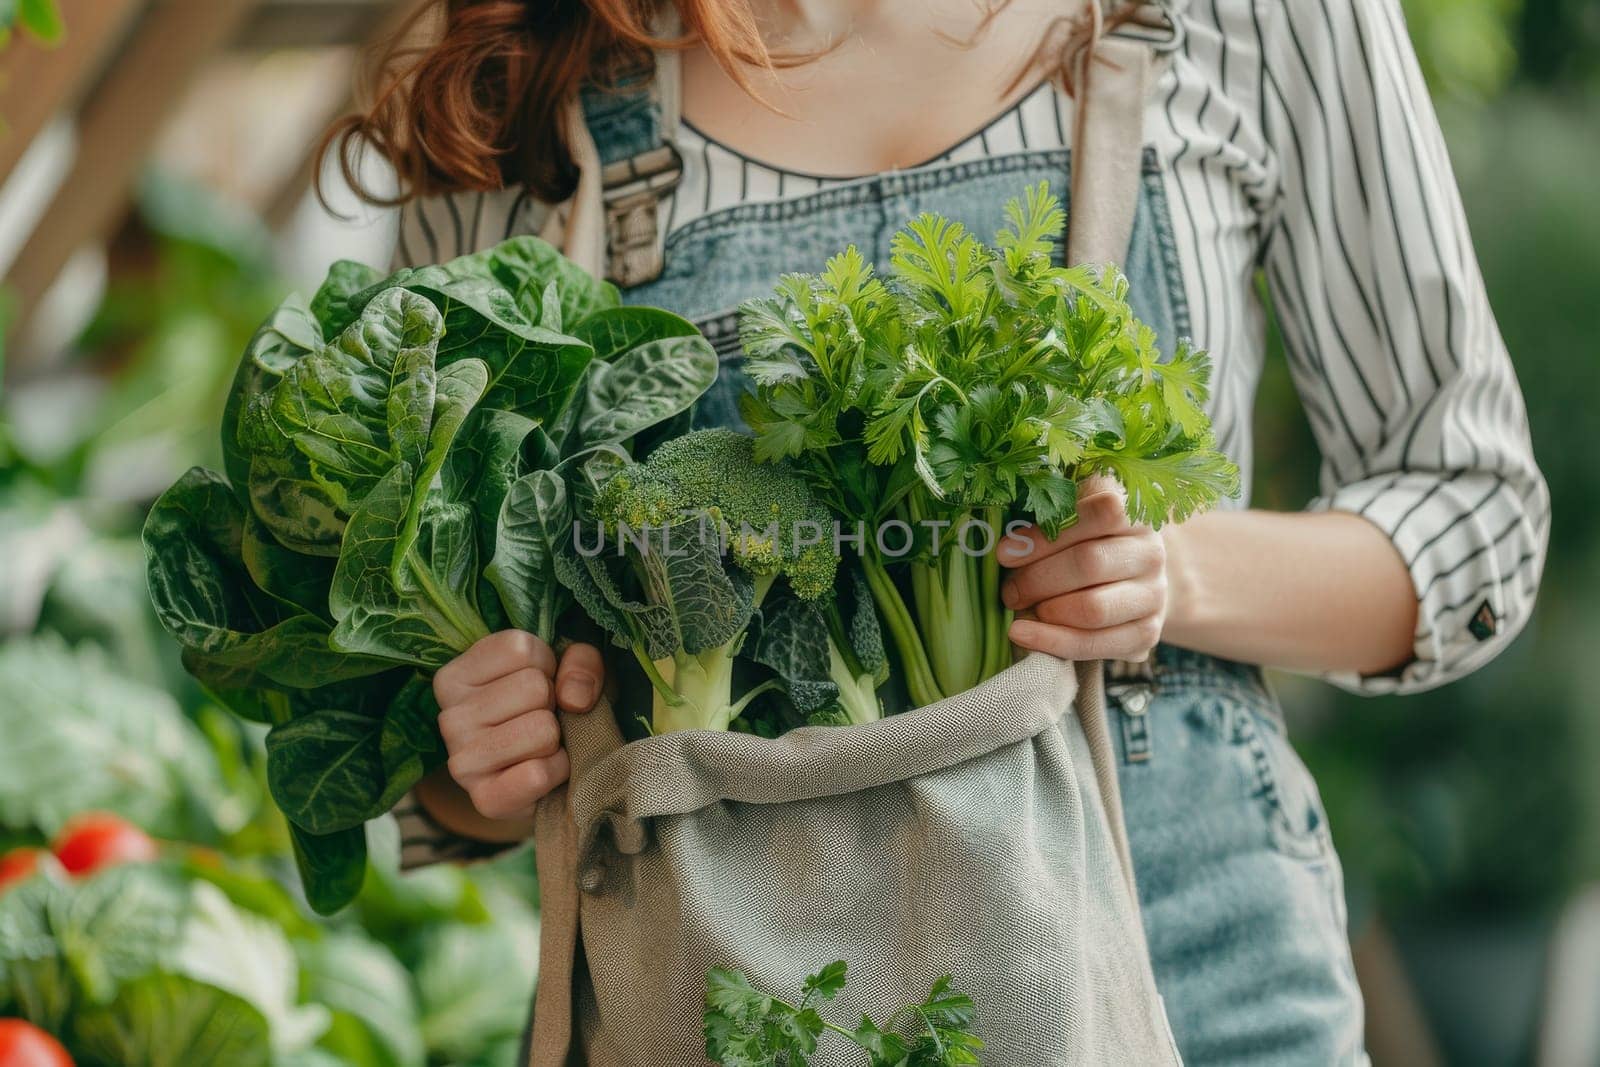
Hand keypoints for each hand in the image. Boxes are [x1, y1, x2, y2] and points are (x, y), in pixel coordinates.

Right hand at [430, 631, 604, 823]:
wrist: (552, 779)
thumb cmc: (556, 711)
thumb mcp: (571, 669)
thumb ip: (582, 662)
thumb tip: (574, 699)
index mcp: (457, 676)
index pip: (520, 648)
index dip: (548, 665)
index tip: (539, 684)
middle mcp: (449, 717)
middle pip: (534, 687)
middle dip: (553, 704)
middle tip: (541, 720)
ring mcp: (462, 761)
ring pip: (541, 729)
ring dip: (557, 738)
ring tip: (542, 745)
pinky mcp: (484, 800)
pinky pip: (539, 774)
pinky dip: (559, 770)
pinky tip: (547, 771)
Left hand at [998, 476, 1168, 661]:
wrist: (1132, 583)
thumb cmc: (1086, 544)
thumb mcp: (1072, 521)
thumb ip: (1047, 522)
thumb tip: (1009, 547)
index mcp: (1133, 514)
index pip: (1098, 515)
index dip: (1046, 535)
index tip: (1005, 554)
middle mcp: (1150, 552)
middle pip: (1089, 564)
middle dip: (1037, 579)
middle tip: (1007, 590)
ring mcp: (1153, 595)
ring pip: (1093, 608)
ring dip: (1046, 612)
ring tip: (1019, 610)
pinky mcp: (1146, 634)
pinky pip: (1096, 644)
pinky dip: (1053, 642)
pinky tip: (1024, 635)